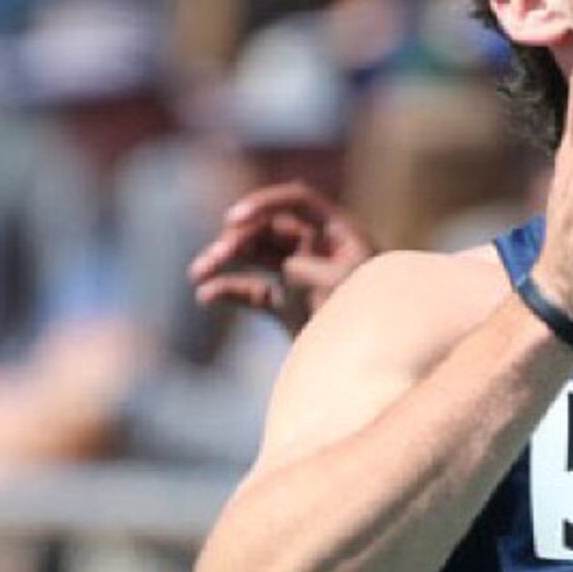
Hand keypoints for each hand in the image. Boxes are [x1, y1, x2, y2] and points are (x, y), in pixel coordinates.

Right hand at [191, 182, 376, 337]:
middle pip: (269, 229)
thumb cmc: (371, 322)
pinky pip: (253, 291)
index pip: (298, 202)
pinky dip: (229, 291)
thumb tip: (285, 267)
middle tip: (213, 259)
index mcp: (340, 236)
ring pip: (256, 257)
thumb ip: (308, 268)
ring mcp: (303, 278)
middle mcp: (320, 251)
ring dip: (225, 260)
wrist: (375, 369)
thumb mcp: (342, 289)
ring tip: (197, 274)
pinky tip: (206, 296)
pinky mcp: (289, 307)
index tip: (234, 218)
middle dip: (237, 239)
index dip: (264, 203)